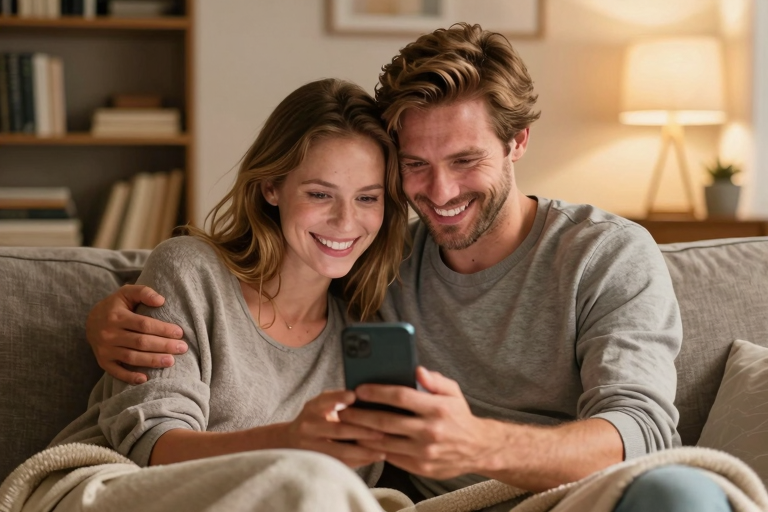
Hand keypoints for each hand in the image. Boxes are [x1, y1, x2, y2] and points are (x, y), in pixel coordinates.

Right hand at [86, 284, 186, 384]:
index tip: (180, 333)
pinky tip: (146, 379)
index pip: (144, 324)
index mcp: (116, 316)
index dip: (163, 329)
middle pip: (140, 342)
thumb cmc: (116, 305)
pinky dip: (130, 377)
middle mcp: (109, 333)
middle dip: (163, 346)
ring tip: (171, 361)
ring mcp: (105, 349)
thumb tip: (161, 300)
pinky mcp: (103, 361)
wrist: (90, 320)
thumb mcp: (126, 293)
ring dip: (152, 361)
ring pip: (131, 357)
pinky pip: (116, 372)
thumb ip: (144, 292)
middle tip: (182, 348)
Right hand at [285, 390, 386, 468]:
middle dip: (362, 431)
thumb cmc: (315, 418)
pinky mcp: (315, 462)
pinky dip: (358, 462)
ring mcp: (310, 447)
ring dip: (363, 452)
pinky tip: (373, 458)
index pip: (324, 400)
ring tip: (382, 450)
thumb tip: (366, 395)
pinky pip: (340, 464)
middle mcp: (308, 427)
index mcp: (312, 408)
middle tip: (383, 432)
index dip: (338, 397)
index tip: (353, 395)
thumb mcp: (320, 405)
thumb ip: (337, 399)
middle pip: (338, 430)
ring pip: (340, 451)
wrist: (289, 441)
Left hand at [339, 367, 496, 479]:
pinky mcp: (421, 466)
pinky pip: (392, 457)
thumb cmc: (459, 416)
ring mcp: (424, 451)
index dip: (377, 392)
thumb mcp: (453, 392)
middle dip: (361, 415)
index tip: (360, 389)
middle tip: (344, 410)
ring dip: (363, 434)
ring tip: (348, 425)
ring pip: (385, 442)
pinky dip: (375, 448)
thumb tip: (417, 370)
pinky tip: (363, 440)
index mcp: (437, 408)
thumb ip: (435, 380)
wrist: (478, 449)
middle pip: (386, 422)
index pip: (401, 397)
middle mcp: (430, 430)